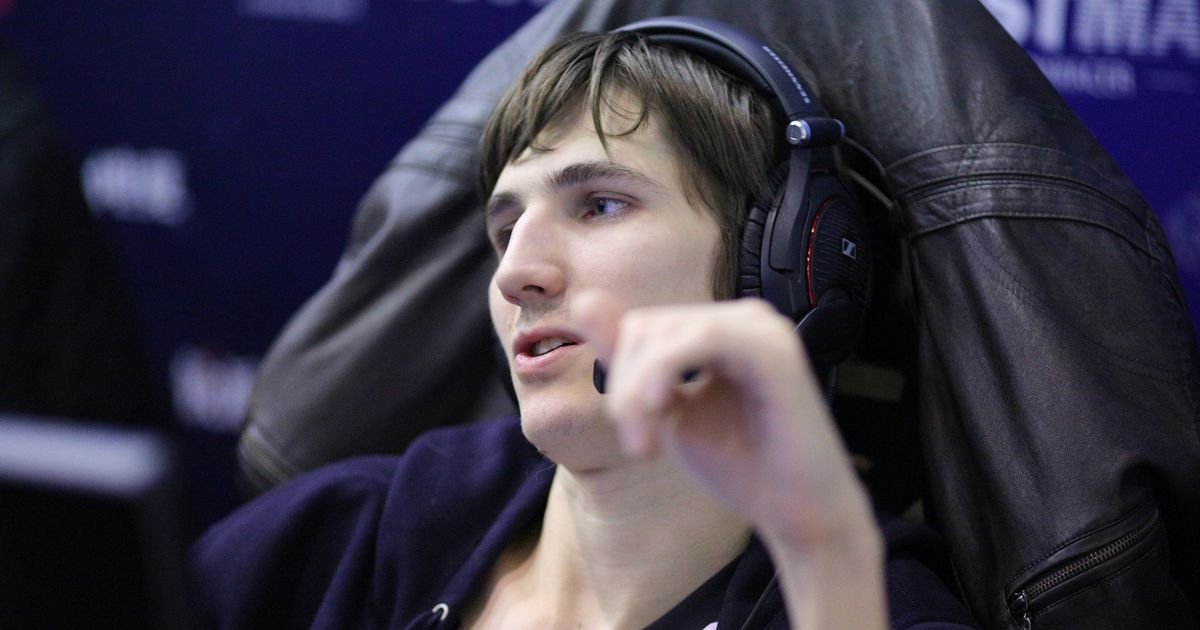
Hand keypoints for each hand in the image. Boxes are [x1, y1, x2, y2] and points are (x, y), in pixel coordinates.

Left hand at [572, 291, 871, 547]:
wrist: (797, 512)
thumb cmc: (742, 465)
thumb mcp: (667, 408)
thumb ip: (630, 360)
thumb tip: (585, 298)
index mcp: (723, 329)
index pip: (644, 326)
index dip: (622, 379)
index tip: (634, 438)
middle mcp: (745, 318)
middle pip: (647, 325)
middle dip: (626, 388)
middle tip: (639, 446)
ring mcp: (762, 328)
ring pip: (663, 332)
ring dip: (638, 392)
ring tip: (647, 445)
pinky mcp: (774, 351)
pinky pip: (699, 338)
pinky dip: (662, 374)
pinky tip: (659, 411)